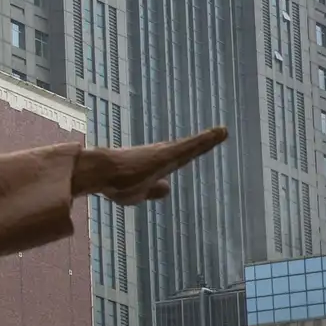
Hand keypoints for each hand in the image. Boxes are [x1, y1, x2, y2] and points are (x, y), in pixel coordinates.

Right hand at [72, 127, 226, 205]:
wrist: (101, 172)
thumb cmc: (114, 183)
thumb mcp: (138, 193)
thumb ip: (153, 191)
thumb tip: (167, 187)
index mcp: (155, 165)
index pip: (176, 159)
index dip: (189, 152)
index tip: (199, 147)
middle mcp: (161, 155)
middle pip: (188, 149)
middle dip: (204, 143)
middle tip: (220, 133)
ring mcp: (166, 153)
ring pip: (192, 147)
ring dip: (208, 140)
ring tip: (223, 132)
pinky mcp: (169, 153)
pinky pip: (192, 146)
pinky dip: (207, 140)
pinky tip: (221, 132)